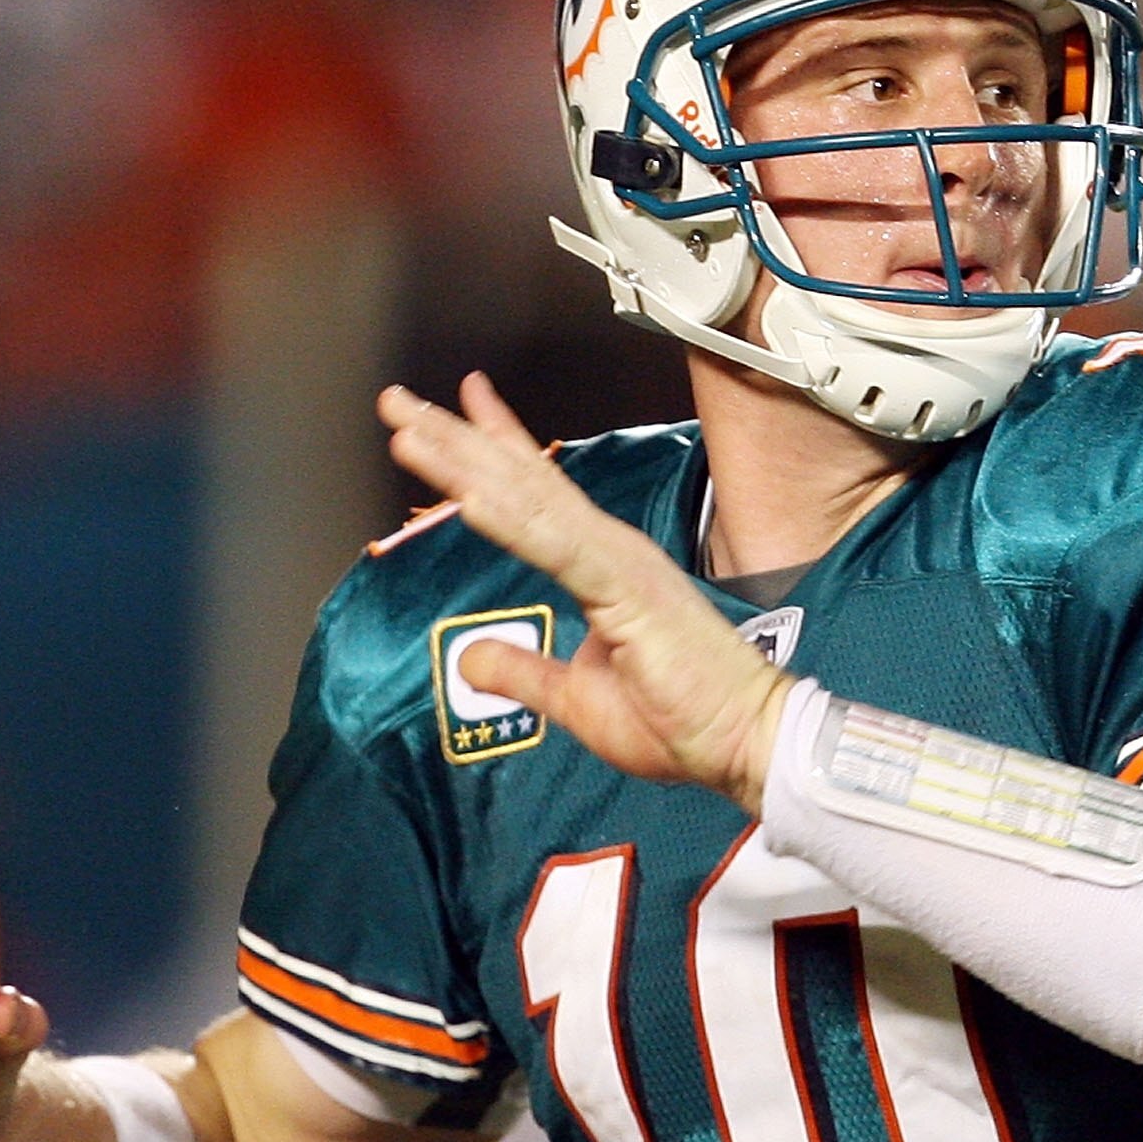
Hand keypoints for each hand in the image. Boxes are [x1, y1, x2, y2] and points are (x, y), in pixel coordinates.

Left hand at [378, 373, 793, 814]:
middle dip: (454, 437)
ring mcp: (619, 562)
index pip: (534, 494)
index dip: (491, 445)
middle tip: (397, 401)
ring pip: (528, 500)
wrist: (745, 740)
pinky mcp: (628, 588)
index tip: (448, 410)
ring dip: (466, 462)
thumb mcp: (576, 700)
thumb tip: (472, 658)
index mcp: (602, 565)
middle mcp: (609, 549)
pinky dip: (511, 518)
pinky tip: (469, 494)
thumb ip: (524, 672)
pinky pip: (558, 547)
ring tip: (411, 429)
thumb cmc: (681, 721)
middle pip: (519, 481)